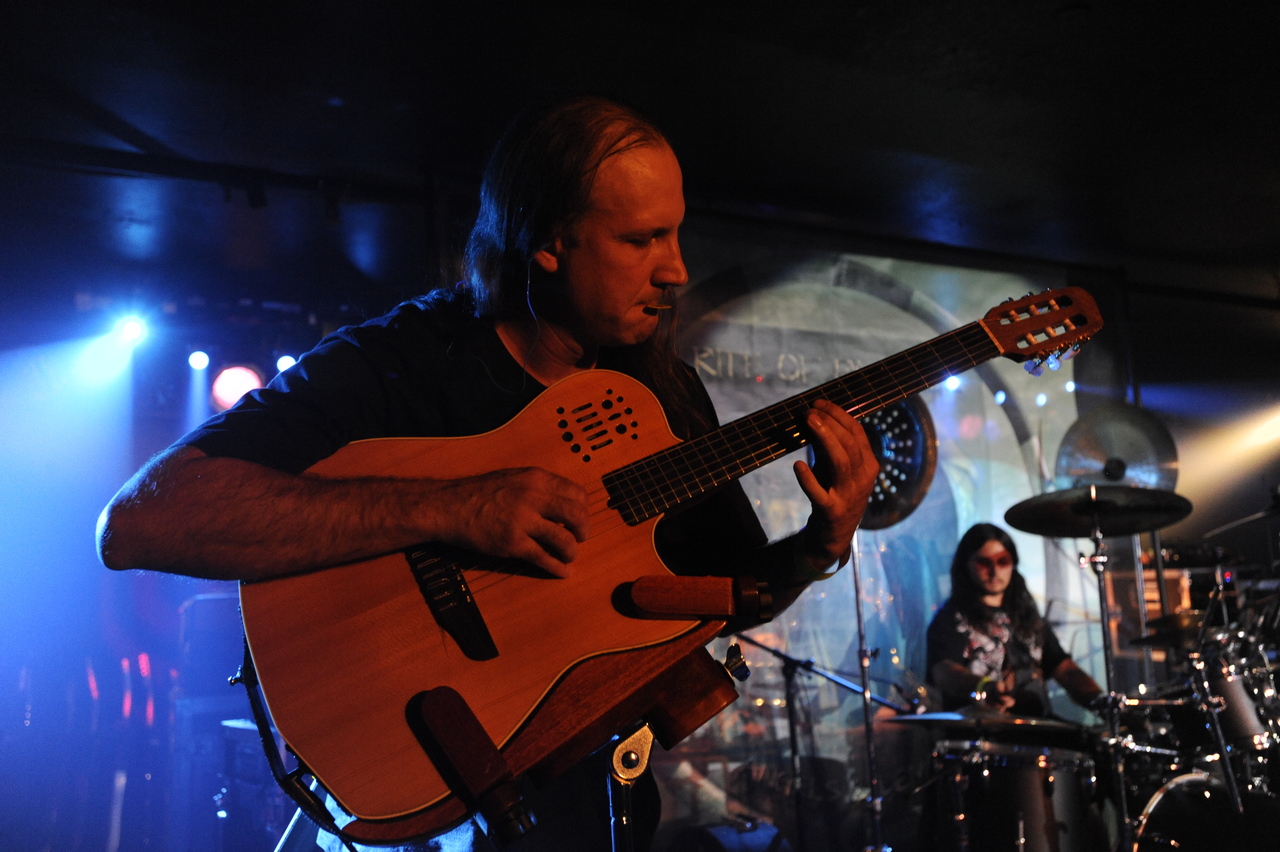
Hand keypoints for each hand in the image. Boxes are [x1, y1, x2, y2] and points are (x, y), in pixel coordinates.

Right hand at [431, 467, 588, 577]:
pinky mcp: (513, 543)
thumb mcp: (514, 477)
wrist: (450, 506)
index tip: (579, 519)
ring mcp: (523, 521)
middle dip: (584, 530)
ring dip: (572, 551)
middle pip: (577, 516)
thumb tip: (564, 502)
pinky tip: (563, 572)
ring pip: (564, 540)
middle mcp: (533, 497)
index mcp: (537, 479)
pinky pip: (543, 558)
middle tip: (580, 538)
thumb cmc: (480, 492)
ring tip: (569, 555)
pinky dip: (557, 568)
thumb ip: (539, 487)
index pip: (577, 494)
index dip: (584, 509)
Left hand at [793, 399, 878, 569]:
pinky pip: (820, 493)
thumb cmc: (835, 494)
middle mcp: (863, 479)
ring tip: (808, 422)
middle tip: (808, 411)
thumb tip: (813, 418)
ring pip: (840, 461)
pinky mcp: (831, 512)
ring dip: (823, 438)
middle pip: (849, 443)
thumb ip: (830, 447)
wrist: (834, 536)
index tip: (818, 403)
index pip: (857, 432)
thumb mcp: (837, 469)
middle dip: (829, 422)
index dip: (838, 414)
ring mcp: (849, 496)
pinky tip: (798, 465)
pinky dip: (808, 479)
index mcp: (869, 465)